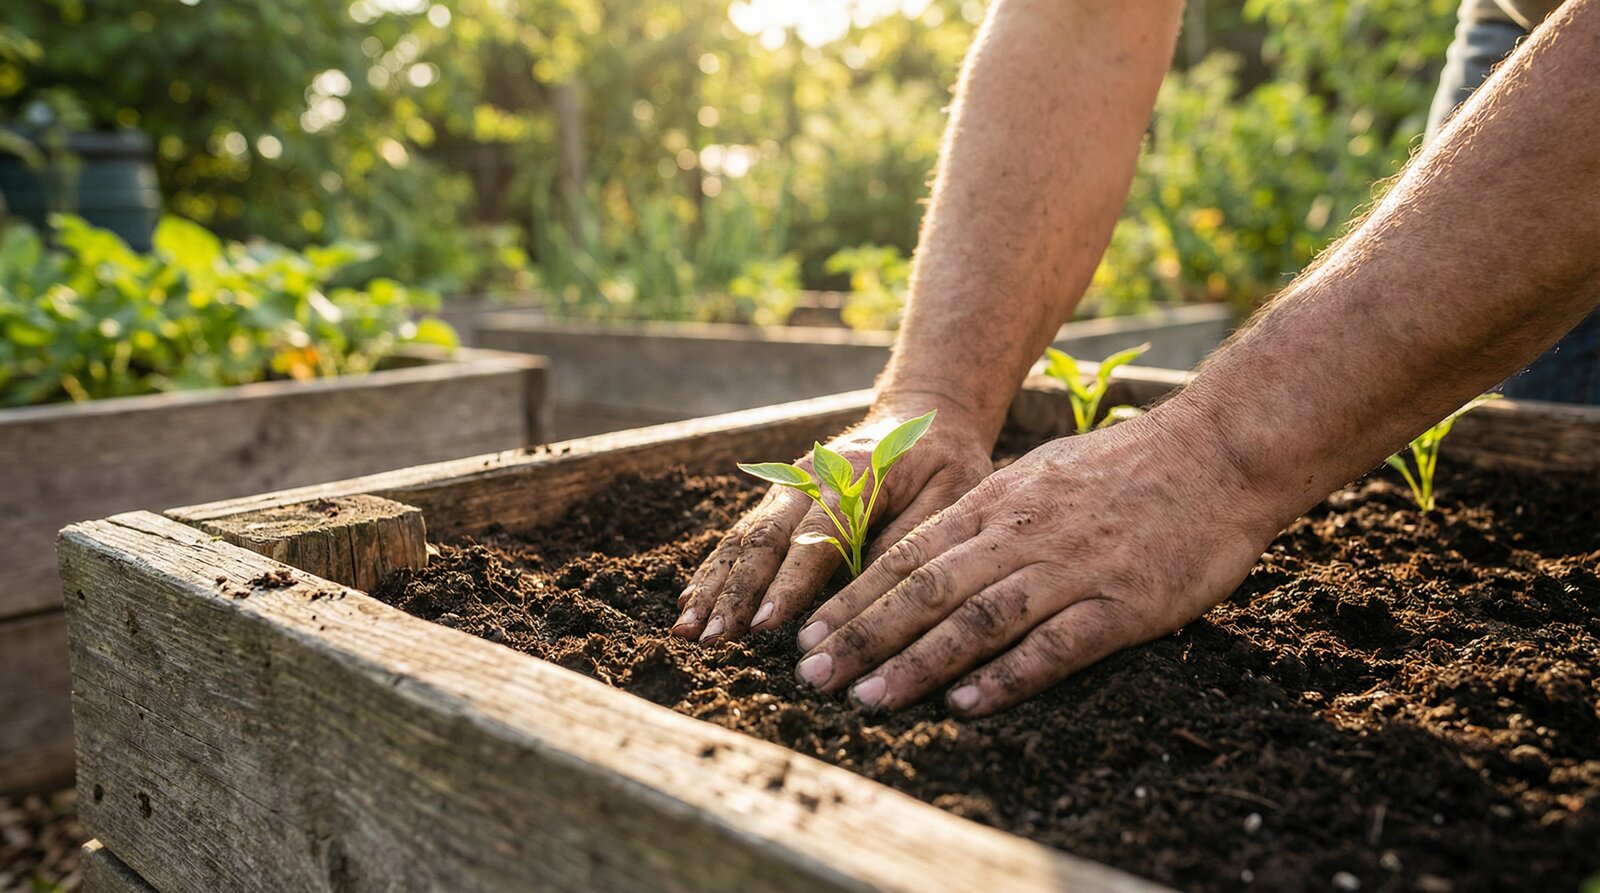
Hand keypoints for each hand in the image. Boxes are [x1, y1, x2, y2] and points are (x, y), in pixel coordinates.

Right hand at [672, 393, 994, 642]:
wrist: (923, 416)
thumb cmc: (946, 462)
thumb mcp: (952, 494)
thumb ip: (910, 539)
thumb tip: (865, 592)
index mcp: (854, 474)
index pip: (816, 536)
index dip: (789, 583)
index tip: (766, 625)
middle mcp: (808, 477)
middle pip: (763, 539)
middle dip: (736, 593)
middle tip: (713, 640)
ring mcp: (788, 487)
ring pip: (742, 539)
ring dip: (714, 587)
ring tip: (688, 631)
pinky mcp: (780, 500)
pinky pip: (741, 536)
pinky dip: (715, 571)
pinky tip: (691, 602)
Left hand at [789, 412, 1286, 716]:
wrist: (1218, 454)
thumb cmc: (1127, 467)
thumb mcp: (1040, 472)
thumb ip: (987, 511)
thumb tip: (933, 545)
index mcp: (996, 501)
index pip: (905, 554)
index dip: (852, 598)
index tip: (806, 634)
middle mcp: (1021, 533)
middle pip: (924, 590)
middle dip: (861, 636)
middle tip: (811, 678)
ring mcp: (1070, 568)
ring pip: (976, 619)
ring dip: (916, 662)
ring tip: (869, 698)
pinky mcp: (1121, 603)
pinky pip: (1053, 645)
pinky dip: (1006, 677)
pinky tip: (966, 705)